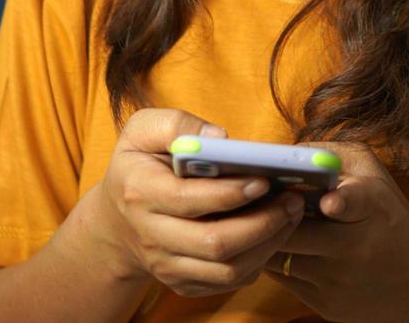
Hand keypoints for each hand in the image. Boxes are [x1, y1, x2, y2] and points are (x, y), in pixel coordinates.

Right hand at [73, 108, 305, 298]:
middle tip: (292, 199)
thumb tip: (220, 137)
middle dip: (263, 222)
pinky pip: (228, 282)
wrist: (116, 221)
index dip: (232, 192)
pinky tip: (273, 233)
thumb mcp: (142, 131)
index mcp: (140, 192)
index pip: (190, 200)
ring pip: (227, 269)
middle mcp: (151, 236)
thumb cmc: (139, 165)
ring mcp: (166, 266)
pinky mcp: (183, 283)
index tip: (265, 178)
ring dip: (268, 244)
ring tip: (290, 214)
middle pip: (215, 243)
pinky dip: (258, 260)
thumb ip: (178, 124)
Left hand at [263, 142, 408, 321]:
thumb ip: (332, 155)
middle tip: (250, 196)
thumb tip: (284, 150)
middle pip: (294, 232)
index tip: (330, 201)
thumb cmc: (389, 216)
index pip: (356, 202)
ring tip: (251, 218)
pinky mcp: (325, 304)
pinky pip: (281, 278)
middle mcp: (355, 248)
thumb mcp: (374, 176)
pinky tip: (270, 243)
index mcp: (372, 207)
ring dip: (262, 236)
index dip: (341, 200)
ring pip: (279, 256)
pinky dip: (271, 258)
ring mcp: (337, 280)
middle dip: (268, 213)